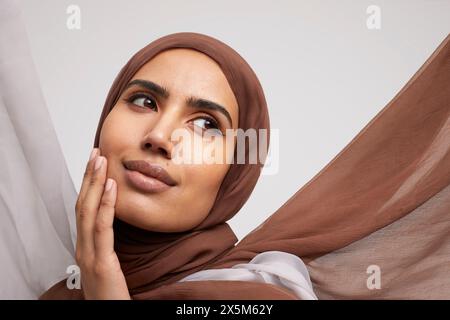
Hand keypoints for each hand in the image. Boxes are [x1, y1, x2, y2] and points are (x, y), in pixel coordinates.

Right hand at [75, 148, 130, 299]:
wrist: (110, 314)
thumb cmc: (112, 293)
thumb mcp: (109, 263)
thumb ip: (108, 245)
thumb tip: (116, 222)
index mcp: (85, 246)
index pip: (84, 209)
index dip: (88, 186)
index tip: (95, 165)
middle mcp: (82, 247)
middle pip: (83, 204)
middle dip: (89, 177)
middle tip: (96, 153)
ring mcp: (88, 254)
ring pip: (88, 211)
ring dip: (94, 183)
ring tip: (101, 161)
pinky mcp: (100, 262)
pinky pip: (102, 228)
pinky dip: (106, 204)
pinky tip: (111, 187)